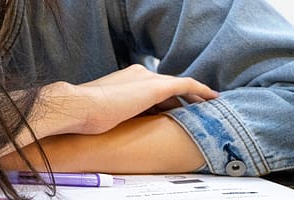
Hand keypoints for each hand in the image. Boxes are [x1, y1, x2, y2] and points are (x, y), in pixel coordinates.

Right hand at [37, 64, 217, 135]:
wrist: (81, 106)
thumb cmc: (85, 114)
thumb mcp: (103, 112)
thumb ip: (116, 111)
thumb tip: (118, 122)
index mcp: (124, 78)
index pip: (149, 88)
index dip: (163, 99)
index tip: (172, 109)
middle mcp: (138, 73)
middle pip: (166, 86)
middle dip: (180, 99)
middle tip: (194, 109)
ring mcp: (147, 79)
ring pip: (177, 86)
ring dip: (192, 97)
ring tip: (205, 107)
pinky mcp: (156, 87)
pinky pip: (186, 85)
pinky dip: (200, 90)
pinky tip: (212, 98)